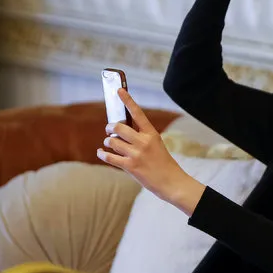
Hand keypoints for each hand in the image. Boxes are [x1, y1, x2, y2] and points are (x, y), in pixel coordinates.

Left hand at [97, 88, 204, 214]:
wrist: (171, 182)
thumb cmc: (163, 163)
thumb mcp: (156, 145)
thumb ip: (141, 137)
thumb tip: (119, 132)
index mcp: (152, 134)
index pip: (138, 113)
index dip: (127, 100)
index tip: (119, 90)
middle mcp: (144, 141)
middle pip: (119, 127)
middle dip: (110, 127)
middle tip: (109, 130)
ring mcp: (136, 154)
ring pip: (112, 142)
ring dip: (107, 142)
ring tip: (109, 145)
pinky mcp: (130, 166)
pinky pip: (109, 157)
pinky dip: (102, 154)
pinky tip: (101, 153)